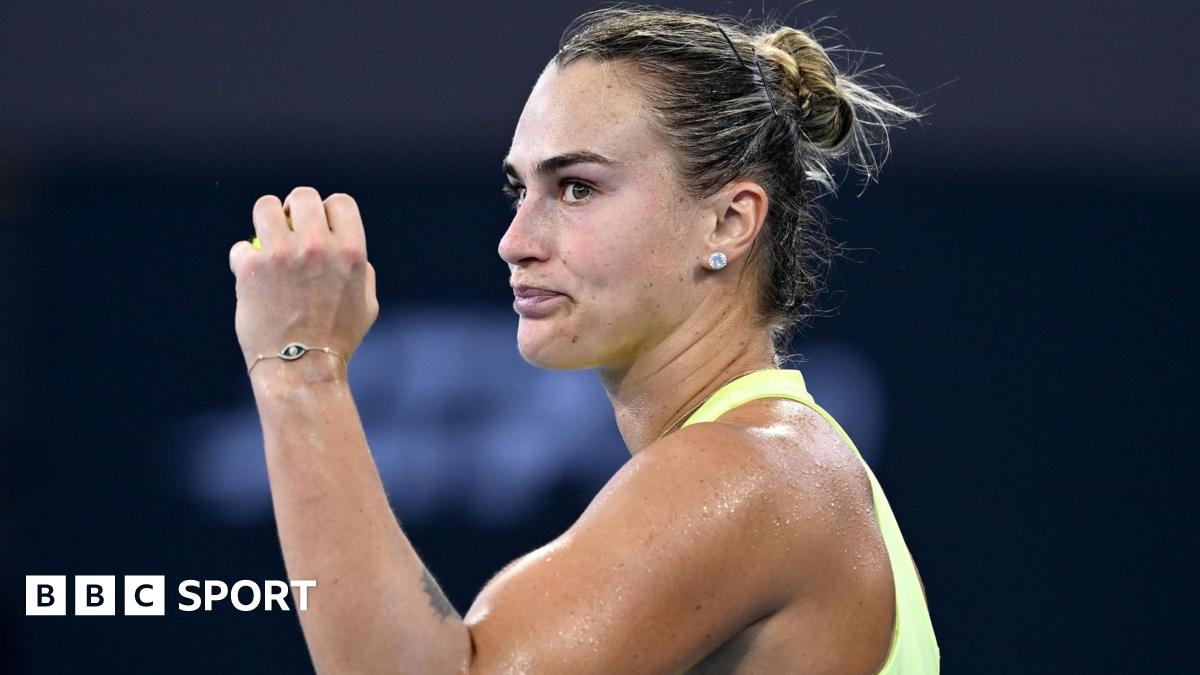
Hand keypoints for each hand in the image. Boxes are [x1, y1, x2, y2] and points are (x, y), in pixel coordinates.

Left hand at [229, 187, 378, 373]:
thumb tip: (343, 246)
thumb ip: (360, 268)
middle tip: (290, 229)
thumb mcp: (366, 303)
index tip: (321, 227)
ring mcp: (281, 254)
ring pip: (265, 207)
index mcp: (351, 250)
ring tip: (266, 239)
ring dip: (266, 221)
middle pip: (303, 196)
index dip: (330, 212)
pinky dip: (244, 259)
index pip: (340, 202)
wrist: (302, 368)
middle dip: (295, 209)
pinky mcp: (252, 268)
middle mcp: (317, 245)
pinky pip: (242, 247)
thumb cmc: (338, 338)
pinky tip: (251, 276)